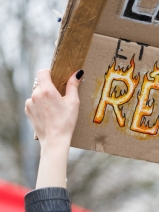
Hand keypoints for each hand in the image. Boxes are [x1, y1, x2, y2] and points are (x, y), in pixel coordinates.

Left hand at [25, 69, 83, 188]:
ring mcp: (30, 103)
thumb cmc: (66, 122)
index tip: (56, 78)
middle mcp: (35, 95)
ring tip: (53, 107)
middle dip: (49, 87)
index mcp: (47, 90)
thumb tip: (77, 73)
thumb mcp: (73, 102)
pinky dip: (39, 104)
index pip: (43, 72)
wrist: (55, 140)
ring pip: (37, 93)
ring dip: (44, 96)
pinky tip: (48, 113)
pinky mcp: (28, 111)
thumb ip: (73, 85)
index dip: (50, 73)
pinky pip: (33, 102)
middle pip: (41, 83)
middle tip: (59, 96)